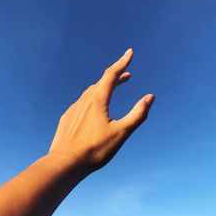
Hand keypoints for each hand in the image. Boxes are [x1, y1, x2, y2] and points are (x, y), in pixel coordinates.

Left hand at [48, 48, 154, 171]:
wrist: (65, 163)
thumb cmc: (95, 150)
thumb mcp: (122, 133)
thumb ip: (137, 114)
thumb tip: (150, 97)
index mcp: (98, 100)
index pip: (112, 74)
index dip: (123, 62)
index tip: (130, 52)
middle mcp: (84, 100)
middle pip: (102, 82)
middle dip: (116, 76)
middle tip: (127, 75)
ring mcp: (74, 108)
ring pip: (91, 92)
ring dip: (104, 87)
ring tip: (112, 90)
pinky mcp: (67, 118)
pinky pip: (82, 102)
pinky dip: (92, 99)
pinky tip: (94, 109)